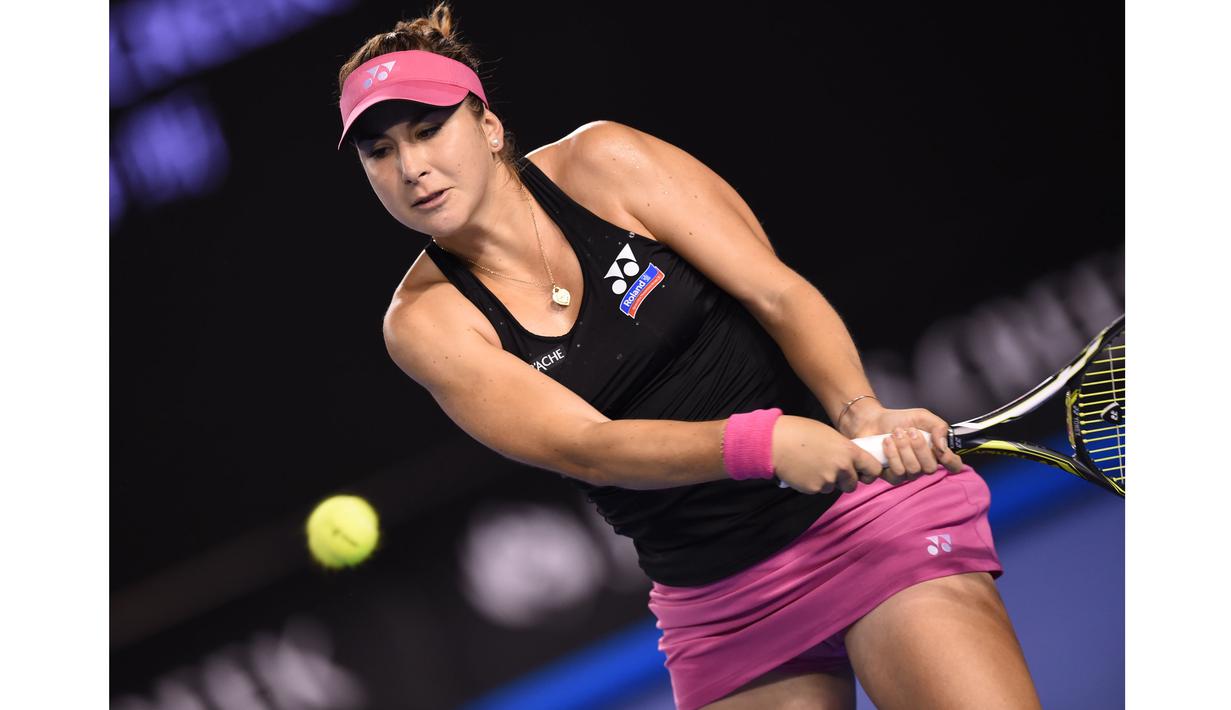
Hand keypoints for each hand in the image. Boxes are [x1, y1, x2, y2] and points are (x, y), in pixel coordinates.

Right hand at [771, 415, 885, 493]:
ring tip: (812, 465)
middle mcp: (842, 467)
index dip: (869, 472)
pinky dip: (813, 483)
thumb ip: (843, 449)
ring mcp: (828, 480)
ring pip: (834, 487)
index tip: (862, 472)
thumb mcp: (829, 435)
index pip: (874, 469)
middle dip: (845, 480)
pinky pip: (819, 489)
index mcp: (848, 451)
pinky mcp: (814, 488)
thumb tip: (849, 460)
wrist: (776, 442)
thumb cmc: (800, 432)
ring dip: (827, 481)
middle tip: (831, 469)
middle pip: (853, 484)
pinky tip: (804, 470)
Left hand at [843, 403, 963, 483]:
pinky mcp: (891, 476)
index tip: (940, 450)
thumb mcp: (923, 416)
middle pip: (930, 468)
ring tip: (895, 433)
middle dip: (919, 447)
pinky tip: (886, 442)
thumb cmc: (899, 419)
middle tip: (908, 431)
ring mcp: (908, 472)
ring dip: (903, 448)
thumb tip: (943, 447)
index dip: (951, 461)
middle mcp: (923, 465)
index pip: (953, 465)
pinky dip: (892, 455)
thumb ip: (939, 427)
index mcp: (935, 452)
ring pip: (912, 470)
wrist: (874, 420)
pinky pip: (897, 473)